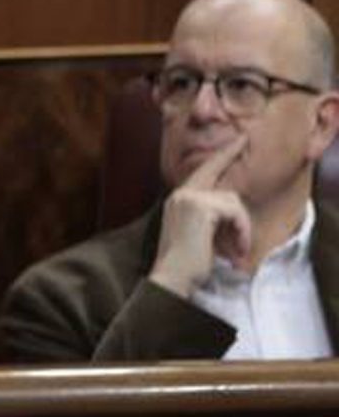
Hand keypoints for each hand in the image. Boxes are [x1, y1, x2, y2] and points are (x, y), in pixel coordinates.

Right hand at [149, 136, 252, 296]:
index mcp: (178, 200)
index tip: (239, 139)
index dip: (223, 155)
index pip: (204, 171)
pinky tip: (236, 250)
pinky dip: (240, 231)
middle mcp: (181, 195)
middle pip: (221, 184)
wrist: (173, 277)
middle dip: (234, 182)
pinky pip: (234, 210)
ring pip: (232, 200)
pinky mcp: (200, 207)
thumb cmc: (187, 263)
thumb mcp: (201, 233)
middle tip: (244, 170)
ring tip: (237, 251)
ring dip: (241, 228)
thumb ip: (211, 215)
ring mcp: (188, 198)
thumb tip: (234, 207)